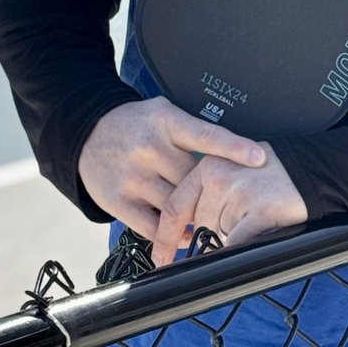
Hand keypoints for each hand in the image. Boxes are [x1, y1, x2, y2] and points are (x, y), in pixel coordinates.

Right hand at [77, 97, 265, 240]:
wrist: (87, 132)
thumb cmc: (137, 124)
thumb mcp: (164, 113)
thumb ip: (192, 131)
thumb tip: (232, 156)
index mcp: (166, 121)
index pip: (207, 135)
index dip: (234, 148)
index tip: (259, 158)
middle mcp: (149, 147)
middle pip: (194, 178)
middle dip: (210, 191)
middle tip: (229, 200)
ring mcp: (133, 176)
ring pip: (176, 204)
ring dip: (194, 216)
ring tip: (209, 220)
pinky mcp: (118, 201)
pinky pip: (152, 226)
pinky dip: (171, 234)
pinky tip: (183, 234)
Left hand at [151, 142, 307, 265]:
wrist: (308, 169)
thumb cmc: (268, 174)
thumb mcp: (229, 170)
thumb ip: (204, 194)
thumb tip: (178, 233)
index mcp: (209, 166)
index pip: (175, 208)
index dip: (165, 238)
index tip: (161, 257)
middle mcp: (220, 176)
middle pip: (199, 228)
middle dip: (212, 236)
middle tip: (236, 221)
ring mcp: (240, 193)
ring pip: (218, 237)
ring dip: (232, 237)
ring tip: (252, 217)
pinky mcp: (260, 210)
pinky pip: (237, 244)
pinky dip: (240, 248)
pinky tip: (252, 234)